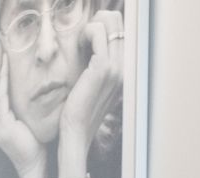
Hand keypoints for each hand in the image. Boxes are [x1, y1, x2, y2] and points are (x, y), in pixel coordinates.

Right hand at [0, 46, 44, 177]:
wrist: (35, 170)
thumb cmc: (40, 152)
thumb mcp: (35, 130)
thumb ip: (32, 117)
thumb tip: (44, 100)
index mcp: (5, 125)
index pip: (0, 98)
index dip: (1, 80)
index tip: (5, 63)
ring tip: (1, 58)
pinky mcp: (3, 128)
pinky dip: (0, 86)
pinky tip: (3, 74)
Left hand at [57, 9, 123, 168]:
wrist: (75, 134)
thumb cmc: (77, 113)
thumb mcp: (89, 87)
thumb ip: (94, 68)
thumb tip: (89, 48)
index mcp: (123, 70)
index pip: (122, 32)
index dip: (104, 26)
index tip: (85, 39)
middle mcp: (124, 66)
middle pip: (119, 22)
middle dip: (98, 22)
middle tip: (81, 37)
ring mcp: (116, 66)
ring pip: (111, 23)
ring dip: (92, 25)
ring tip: (79, 42)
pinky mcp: (102, 68)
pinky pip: (98, 33)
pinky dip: (86, 32)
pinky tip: (77, 45)